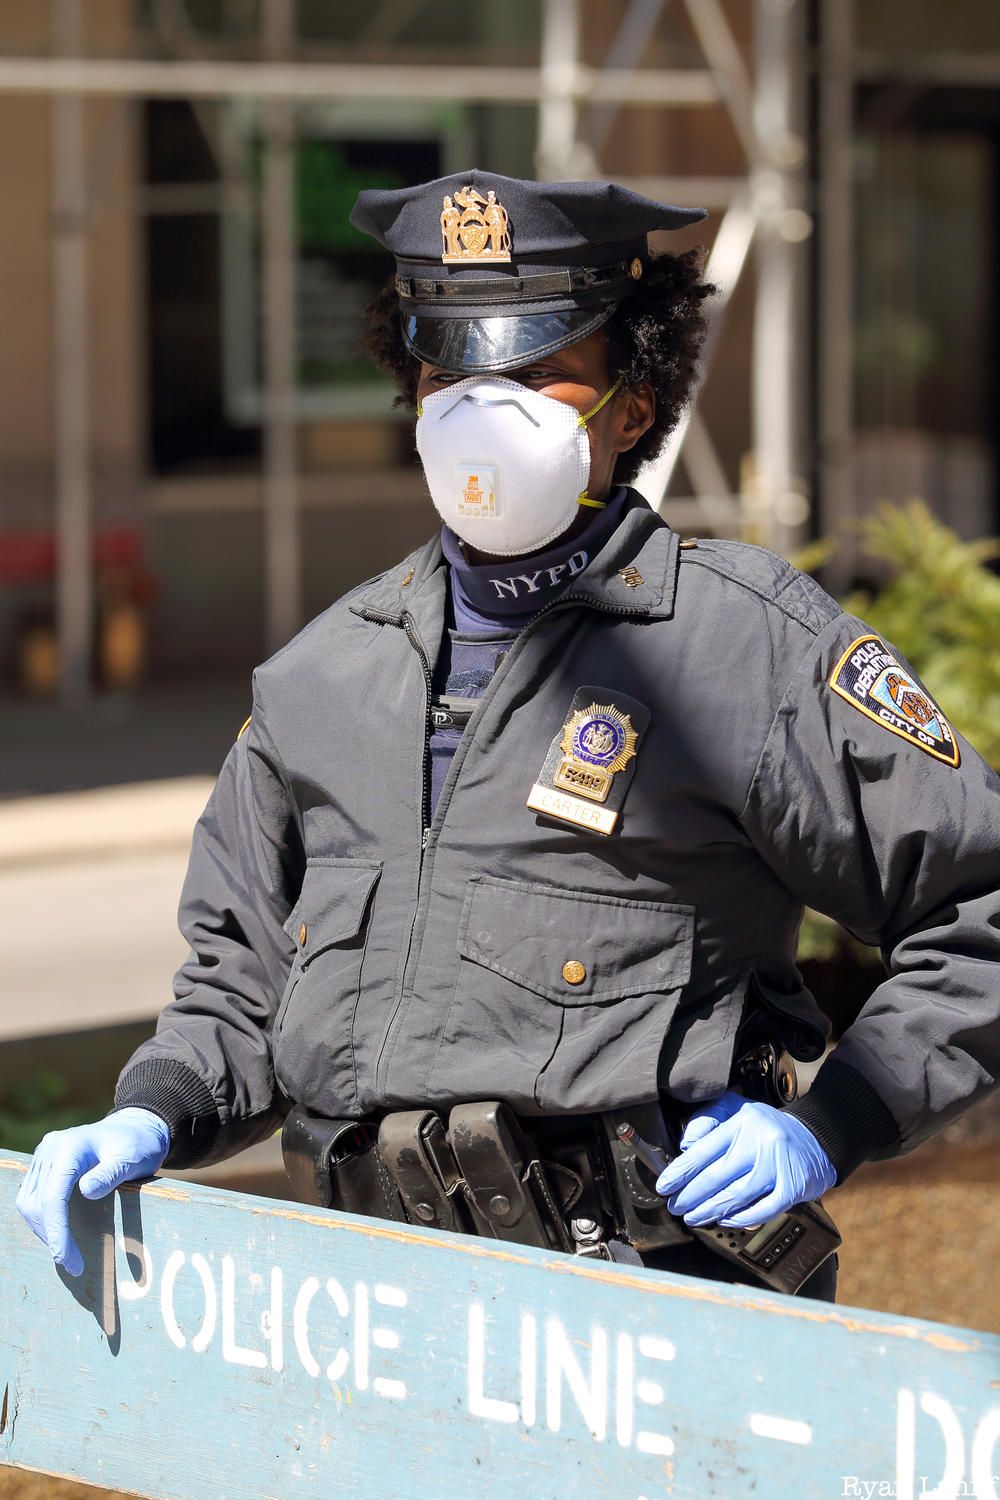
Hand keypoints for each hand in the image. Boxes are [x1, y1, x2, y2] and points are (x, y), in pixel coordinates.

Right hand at [15, 1108, 170, 1276]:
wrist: (135, 1128)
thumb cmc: (138, 1145)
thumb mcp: (132, 1159)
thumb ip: (111, 1174)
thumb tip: (87, 1192)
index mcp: (70, 1146)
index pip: (53, 1196)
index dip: (57, 1231)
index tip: (67, 1259)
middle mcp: (51, 1148)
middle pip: (38, 1202)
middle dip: (52, 1236)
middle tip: (73, 1264)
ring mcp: (45, 1155)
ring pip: (29, 1202)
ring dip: (44, 1230)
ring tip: (66, 1252)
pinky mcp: (44, 1163)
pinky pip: (32, 1196)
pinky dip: (43, 1218)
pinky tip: (58, 1232)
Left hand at [655, 1098, 835, 1227]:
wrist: (816, 1138)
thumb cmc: (767, 1127)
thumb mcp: (735, 1109)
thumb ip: (707, 1120)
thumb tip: (686, 1146)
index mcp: (742, 1122)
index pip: (704, 1149)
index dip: (680, 1171)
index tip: (664, 1185)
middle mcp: (759, 1142)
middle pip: (716, 1176)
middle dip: (690, 1196)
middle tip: (675, 1206)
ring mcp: (777, 1167)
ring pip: (735, 1196)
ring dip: (709, 1210)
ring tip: (693, 1217)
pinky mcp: (792, 1188)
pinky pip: (761, 1210)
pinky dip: (740, 1218)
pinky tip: (725, 1219)